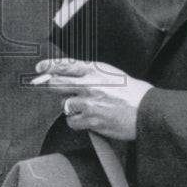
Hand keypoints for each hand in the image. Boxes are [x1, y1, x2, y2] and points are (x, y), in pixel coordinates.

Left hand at [30, 58, 151, 140]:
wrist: (147, 111)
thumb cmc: (131, 91)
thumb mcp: (110, 73)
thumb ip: (90, 72)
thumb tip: (69, 73)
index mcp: (94, 70)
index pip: (65, 65)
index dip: (49, 66)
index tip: (39, 68)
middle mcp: (89, 85)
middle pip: (57, 84)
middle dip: (49, 85)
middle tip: (45, 86)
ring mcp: (89, 103)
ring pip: (64, 104)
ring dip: (70, 107)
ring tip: (84, 107)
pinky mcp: (91, 120)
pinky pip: (72, 121)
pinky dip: (76, 121)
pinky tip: (87, 119)